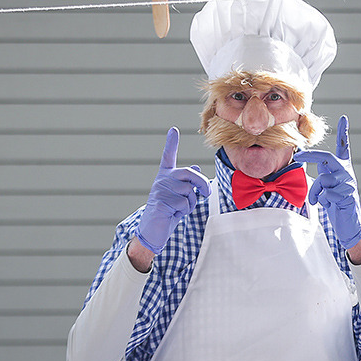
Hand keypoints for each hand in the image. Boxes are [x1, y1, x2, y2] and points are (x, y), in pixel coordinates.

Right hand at [134, 127, 211, 253]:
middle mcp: (162, 180)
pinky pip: (184, 204)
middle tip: (207, 193)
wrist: (153, 230)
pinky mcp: (161, 201)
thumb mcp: (180, 196)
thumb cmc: (168, 212)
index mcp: (166, 176)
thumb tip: (196, 167)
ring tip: (179, 209)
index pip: (168, 156)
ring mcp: (161, 190)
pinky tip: (173, 214)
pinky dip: (184, 211)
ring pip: (189, 191)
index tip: (174, 129)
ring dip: (191, 203)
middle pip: (189, 173)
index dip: (171, 143)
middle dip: (202, 183)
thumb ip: (187, 182)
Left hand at [293, 115, 360, 248]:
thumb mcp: (329, 186)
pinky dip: (323, 201)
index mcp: (343, 168)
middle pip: (327, 158)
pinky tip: (330, 206)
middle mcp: (347, 173)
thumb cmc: (336, 204)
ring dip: (315, 192)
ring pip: (323, 181)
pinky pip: (326, 195)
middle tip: (298, 156)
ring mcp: (348, 184)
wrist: (349, 223)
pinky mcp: (347, 196)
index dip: (344, 132)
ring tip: (317, 200)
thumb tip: (314, 164)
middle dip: (310, 155)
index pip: (344, 147)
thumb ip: (325, 174)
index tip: (344, 117)